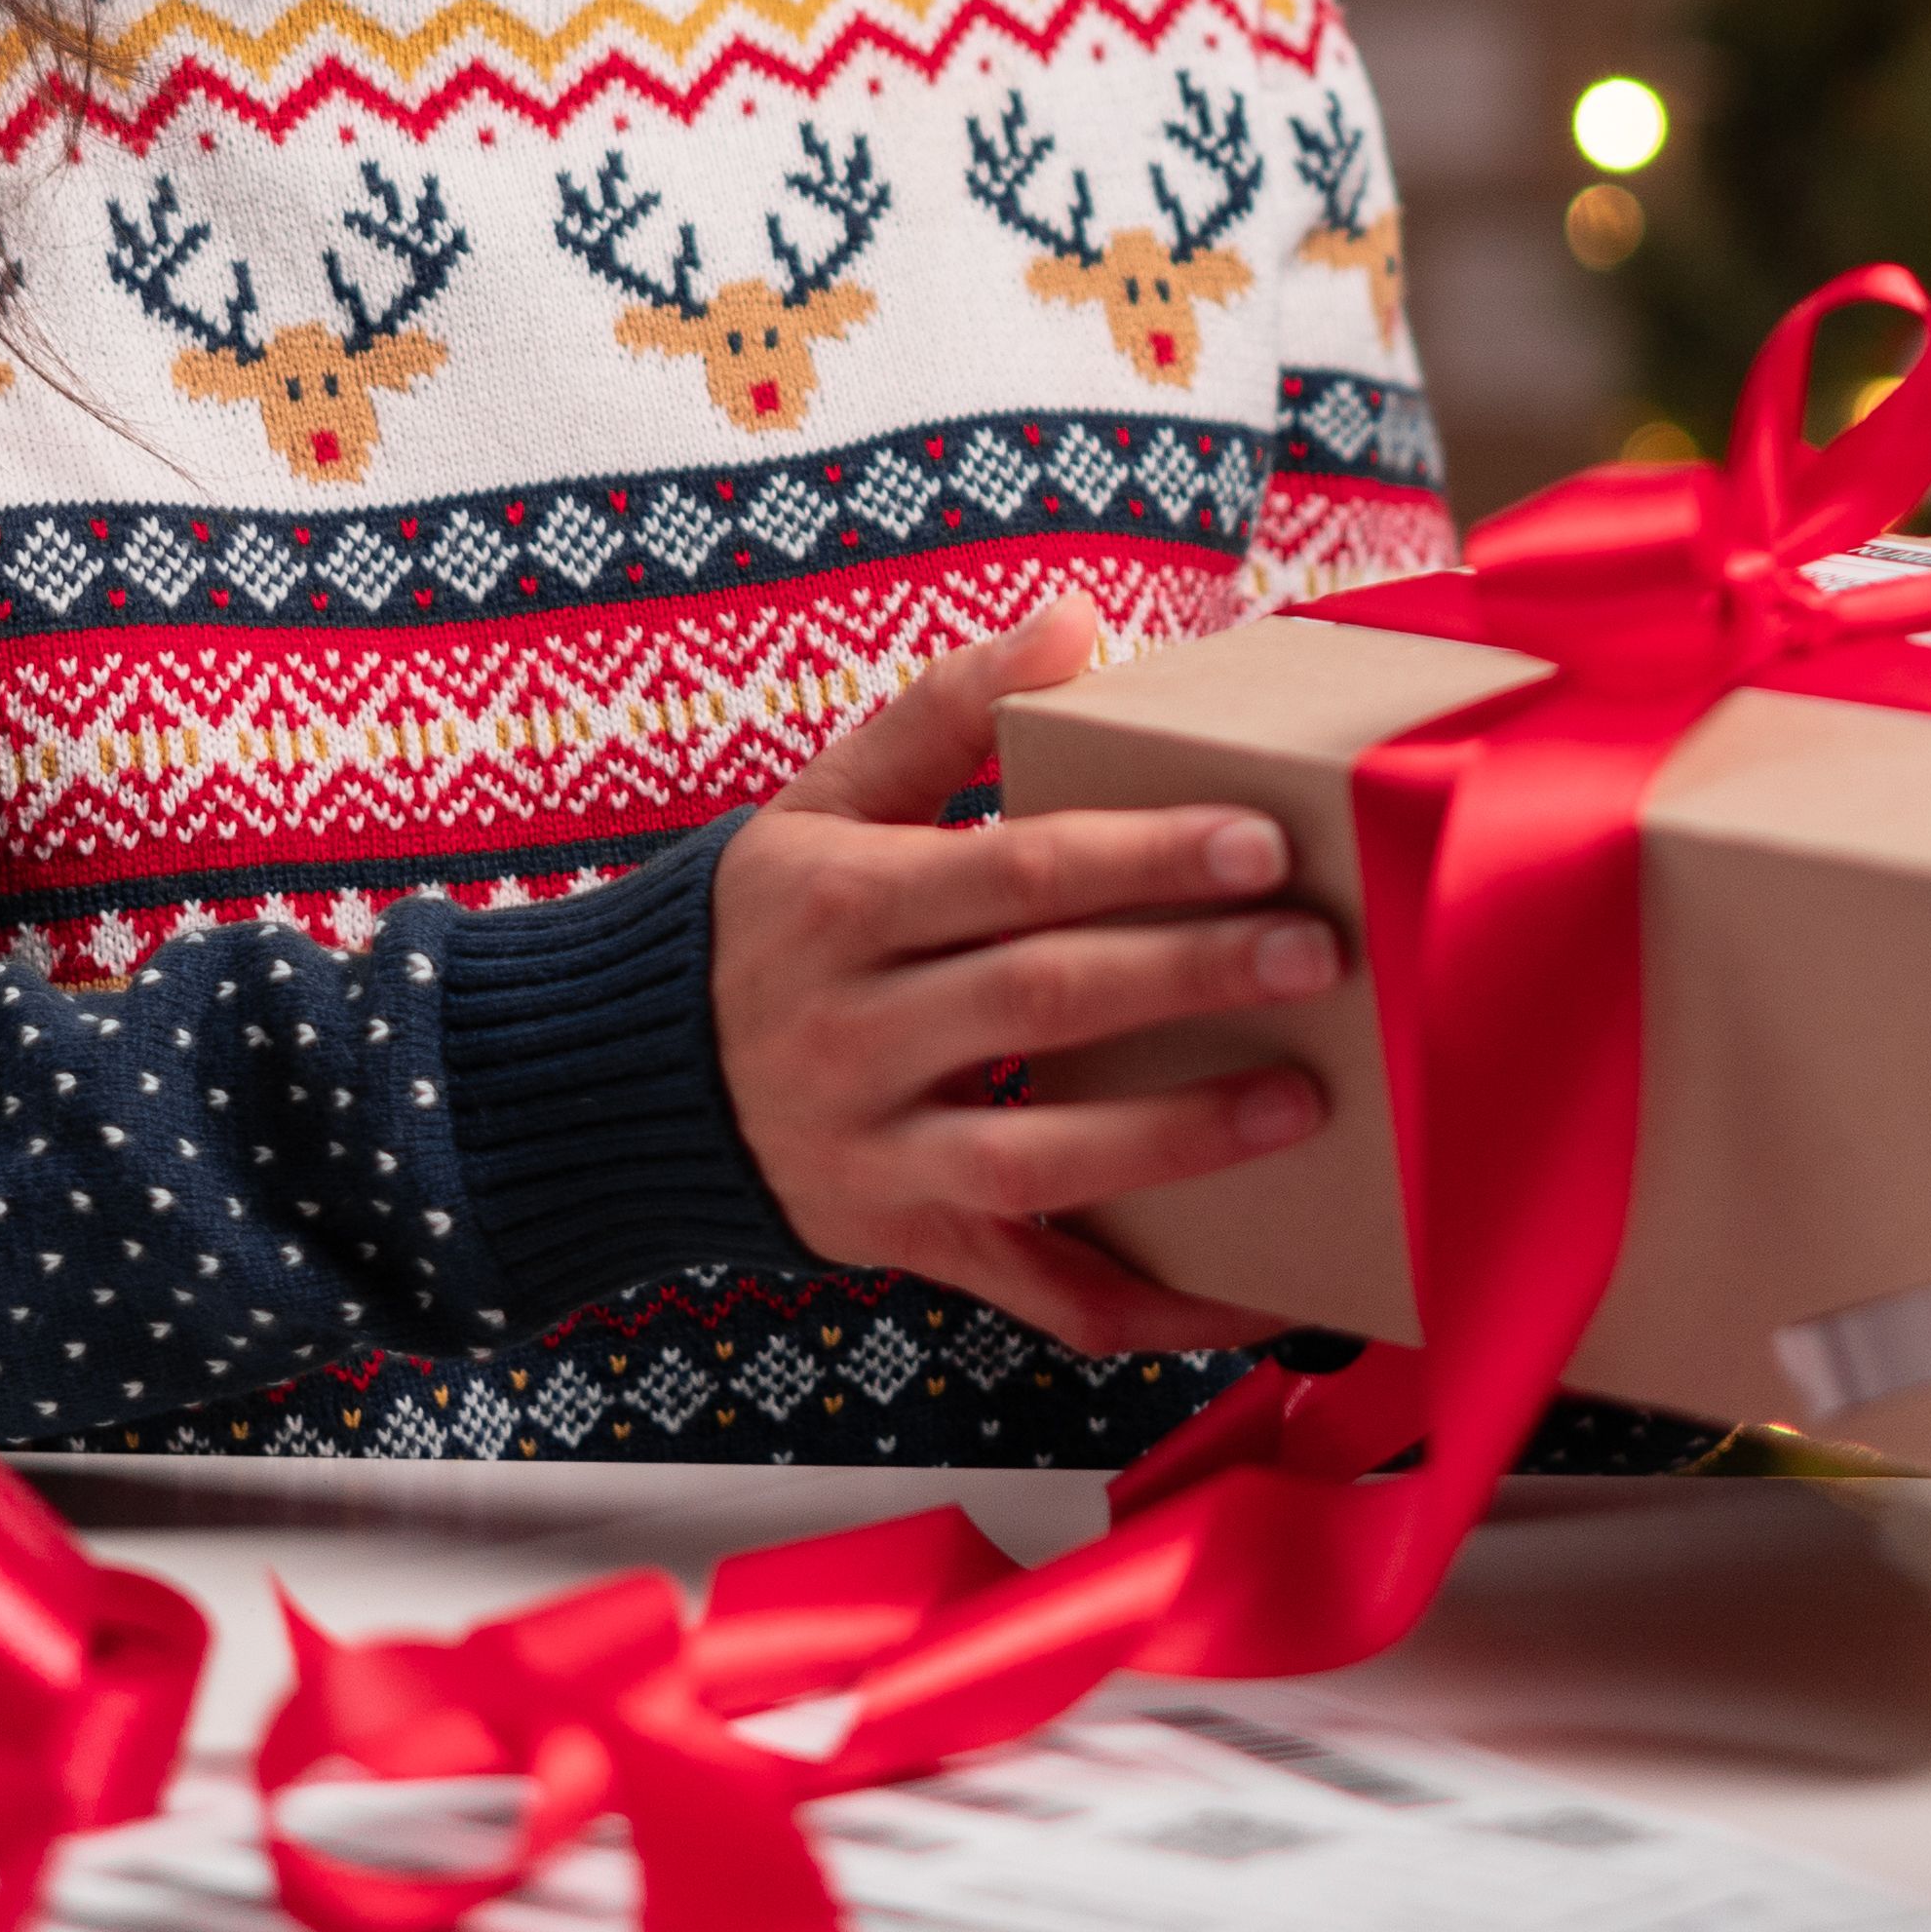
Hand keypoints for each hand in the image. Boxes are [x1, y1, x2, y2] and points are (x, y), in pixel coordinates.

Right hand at [712, 596, 1334, 1357]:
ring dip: (1180, 1137)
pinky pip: (1041, 1295)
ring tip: (1305, 1102)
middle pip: (1041, 998)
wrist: (613, 1082)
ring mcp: (876, 1153)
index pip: (1013, 872)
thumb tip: (1079, 622)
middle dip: (1189, 973)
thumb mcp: (824, 801)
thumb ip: (946, 710)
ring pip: (1041, 1157)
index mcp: (842, 903)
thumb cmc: (757, 923)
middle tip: (1317, 950)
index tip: (1262, 839)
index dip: (1140, 855)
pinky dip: (1155, 1309)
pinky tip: (1261, 1293)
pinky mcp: (903, 1246)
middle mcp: (851, 1032)